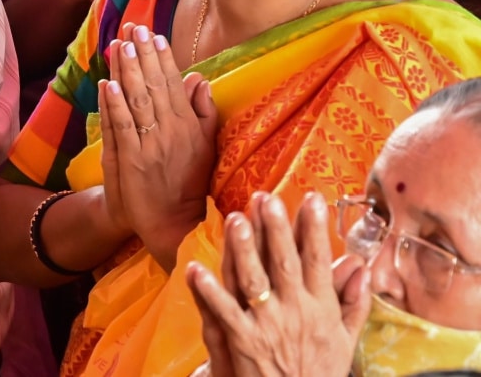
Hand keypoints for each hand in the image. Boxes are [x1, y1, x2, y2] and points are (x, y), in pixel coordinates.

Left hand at [98, 23, 218, 267]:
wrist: (175, 223)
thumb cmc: (188, 182)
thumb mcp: (205, 146)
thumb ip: (203, 112)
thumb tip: (199, 78)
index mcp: (189, 125)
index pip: (173, 84)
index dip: (162, 58)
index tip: (153, 34)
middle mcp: (173, 131)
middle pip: (155, 86)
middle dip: (143, 56)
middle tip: (134, 28)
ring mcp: (152, 145)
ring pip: (138, 102)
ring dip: (128, 72)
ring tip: (120, 46)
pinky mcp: (133, 161)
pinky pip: (124, 129)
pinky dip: (116, 107)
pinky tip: (109, 85)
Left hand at [186, 192, 366, 376]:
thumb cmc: (319, 371)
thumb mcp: (346, 340)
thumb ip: (354, 302)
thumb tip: (361, 266)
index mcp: (321, 307)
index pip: (318, 260)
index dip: (314, 228)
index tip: (312, 198)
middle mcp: (296, 311)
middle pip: (285, 262)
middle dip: (276, 229)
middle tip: (266, 198)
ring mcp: (268, 325)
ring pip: (254, 280)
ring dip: (244, 249)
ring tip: (235, 219)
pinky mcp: (243, 340)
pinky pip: (224, 311)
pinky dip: (209, 291)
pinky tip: (195, 269)